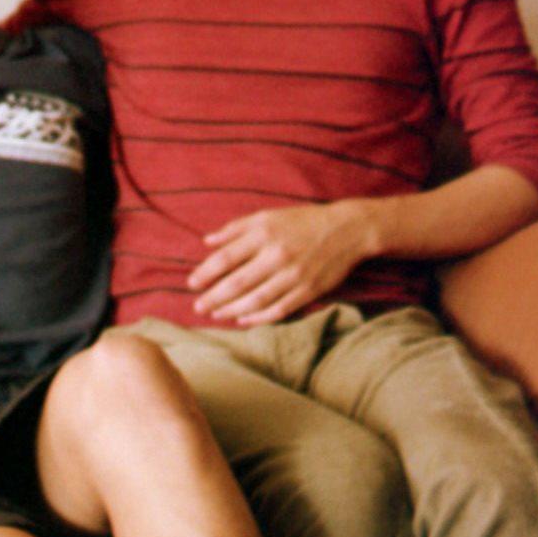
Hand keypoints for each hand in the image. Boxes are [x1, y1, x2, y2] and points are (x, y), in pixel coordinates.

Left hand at [189, 200, 377, 325]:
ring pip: (257, 299)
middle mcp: (276, 256)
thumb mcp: (266, 216)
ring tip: (216, 315)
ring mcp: (294, 276)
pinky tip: (244, 320)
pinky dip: (260, 317)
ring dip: (233, 310)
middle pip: (238, 283)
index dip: (206, 273)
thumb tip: (206, 241)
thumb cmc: (301, 221)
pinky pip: (280, 309)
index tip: (191, 284)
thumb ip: (235, 229)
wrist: (346, 230)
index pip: (225, 258)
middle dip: (214, 298)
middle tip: (197, 307)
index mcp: (262, 235)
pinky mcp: (309, 290)